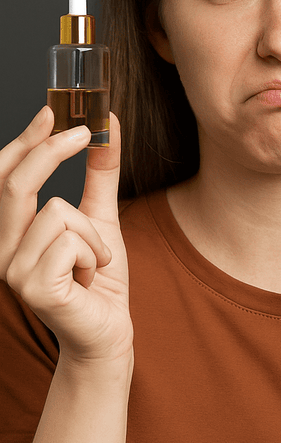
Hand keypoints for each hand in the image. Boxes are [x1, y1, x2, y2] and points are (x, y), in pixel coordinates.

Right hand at [0, 107, 130, 364]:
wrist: (109, 331)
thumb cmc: (100, 278)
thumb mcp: (102, 217)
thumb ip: (100, 174)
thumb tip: (105, 126)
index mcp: (10, 231)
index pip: (3, 177)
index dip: (24, 141)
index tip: (51, 110)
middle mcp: (0, 248)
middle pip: (16, 183)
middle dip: (52, 151)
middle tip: (85, 132)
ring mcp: (11, 270)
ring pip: (59, 212)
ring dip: (94, 235)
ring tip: (93, 262)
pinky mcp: (32, 287)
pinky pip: (72, 241)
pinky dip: (95, 254)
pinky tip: (90, 278)